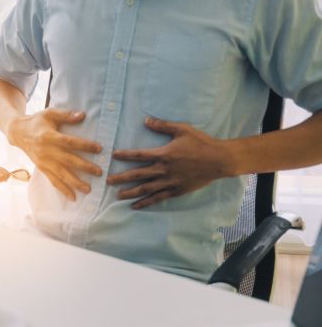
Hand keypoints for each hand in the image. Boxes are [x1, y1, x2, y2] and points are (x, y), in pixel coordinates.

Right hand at [7, 109, 102, 200]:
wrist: (18, 133)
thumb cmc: (36, 121)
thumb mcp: (50, 113)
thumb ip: (66, 115)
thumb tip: (83, 115)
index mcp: (49, 137)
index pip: (70, 142)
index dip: (85, 146)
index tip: (99, 148)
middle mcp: (46, 151)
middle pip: (68, 161)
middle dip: (85, 167)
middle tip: (99, 172)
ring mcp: (44, 162)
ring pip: (61, 174)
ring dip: (75, 183)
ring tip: (88, 189)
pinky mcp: (42, 169)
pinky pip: (53, 181)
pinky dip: (63, 190)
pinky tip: (73, 197)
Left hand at [107, 118, 232, 208]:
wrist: (218, 160)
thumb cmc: (201, 143)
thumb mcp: (182, 130)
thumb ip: (163, 125)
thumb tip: (145, 121)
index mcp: (164, 154)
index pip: (139, 155)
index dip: (125, 155)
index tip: (113, 156)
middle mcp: (164, 170)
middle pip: (138, 174)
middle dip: (122, 177)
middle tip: (108, 180)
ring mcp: (170, 182)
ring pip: (146, 189)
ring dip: (131, 192)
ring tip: (117, 195)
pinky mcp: (176, 190)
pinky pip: (158, 198)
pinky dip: (146, 202)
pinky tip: (135, 206)